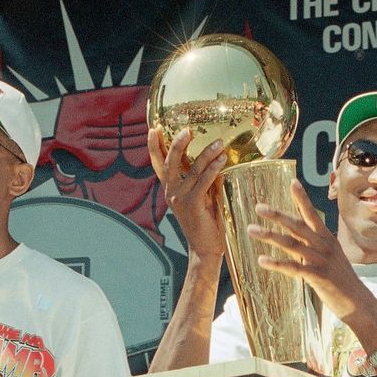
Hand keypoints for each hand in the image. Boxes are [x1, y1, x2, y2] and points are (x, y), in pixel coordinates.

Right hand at [148, 127, 227, 255]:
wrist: (205, 248)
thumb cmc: (206, 222)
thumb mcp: (202, 197)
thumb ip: (203, 179)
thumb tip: (216, 157)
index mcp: (170, 189)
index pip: (158, 164)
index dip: (154, 147)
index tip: (153, 129)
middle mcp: (171, 192)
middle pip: (169, 162)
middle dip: (177, 144)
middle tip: (187, 129)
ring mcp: (180, 199)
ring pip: (190, 169)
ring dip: (206, 153)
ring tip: (218, 142)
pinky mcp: (193, 205)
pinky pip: (203, 181)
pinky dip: (213, 168)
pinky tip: (223, 158)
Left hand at [247, 180, 371, 326]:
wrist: (358, 302)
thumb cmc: (340, 279)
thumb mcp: (330, 256)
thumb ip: (314, 245)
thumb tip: (300, 236)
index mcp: (327, 239)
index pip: (312, 214)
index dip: (302, 198)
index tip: (293, 181)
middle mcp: (324, 246)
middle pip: (297, 226)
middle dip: (277, 215)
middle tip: (259, 206)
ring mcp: (321, 260)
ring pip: (292, 244)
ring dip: (270, 236)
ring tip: (251, 229)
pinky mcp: (317, 277)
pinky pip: (293, 268)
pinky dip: (276, 263)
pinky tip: (261, 260)